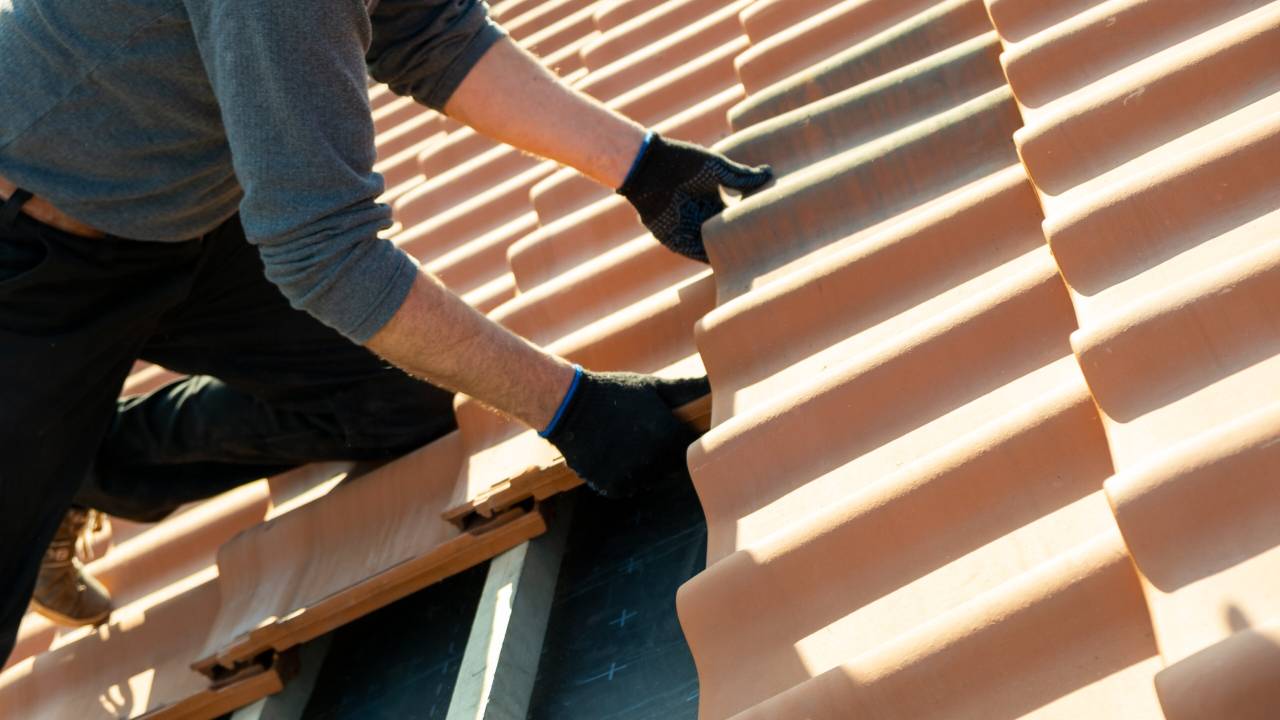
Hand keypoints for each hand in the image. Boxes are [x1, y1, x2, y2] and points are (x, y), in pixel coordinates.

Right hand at [542, 370, 709, 497]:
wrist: (569, 405)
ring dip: (644, 467)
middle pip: (672, 467)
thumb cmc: (615, 392)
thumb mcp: (652, 386)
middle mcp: (654, 460)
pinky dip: (622, 476)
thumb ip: (687, 388)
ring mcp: (633, 476)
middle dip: (664, 454)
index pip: (692, 449)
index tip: (672, 430)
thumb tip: (717, 380)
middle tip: (644, 435)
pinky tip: (613, 455)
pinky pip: (627, 487)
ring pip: (650, 479)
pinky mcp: (612, 487)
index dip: (684, 440)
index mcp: (669, 436)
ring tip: (627, 444)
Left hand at [618, 133, 772, 261]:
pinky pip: (693, 253)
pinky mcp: (674, 239)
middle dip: (739, 242)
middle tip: (764, 252)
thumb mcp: (718, 169)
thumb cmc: (683, 162)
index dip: (748, 222)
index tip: (768, 229)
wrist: (651, 167)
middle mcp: (701, 215)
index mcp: (712, 199)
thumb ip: (742, 177)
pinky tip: (725, 264)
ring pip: (710, 247)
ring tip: (749, 263)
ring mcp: (687, 228)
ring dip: (725, 254)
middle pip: (724, 235)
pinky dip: (707, 259)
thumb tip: (768, 173)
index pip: (734, 217)